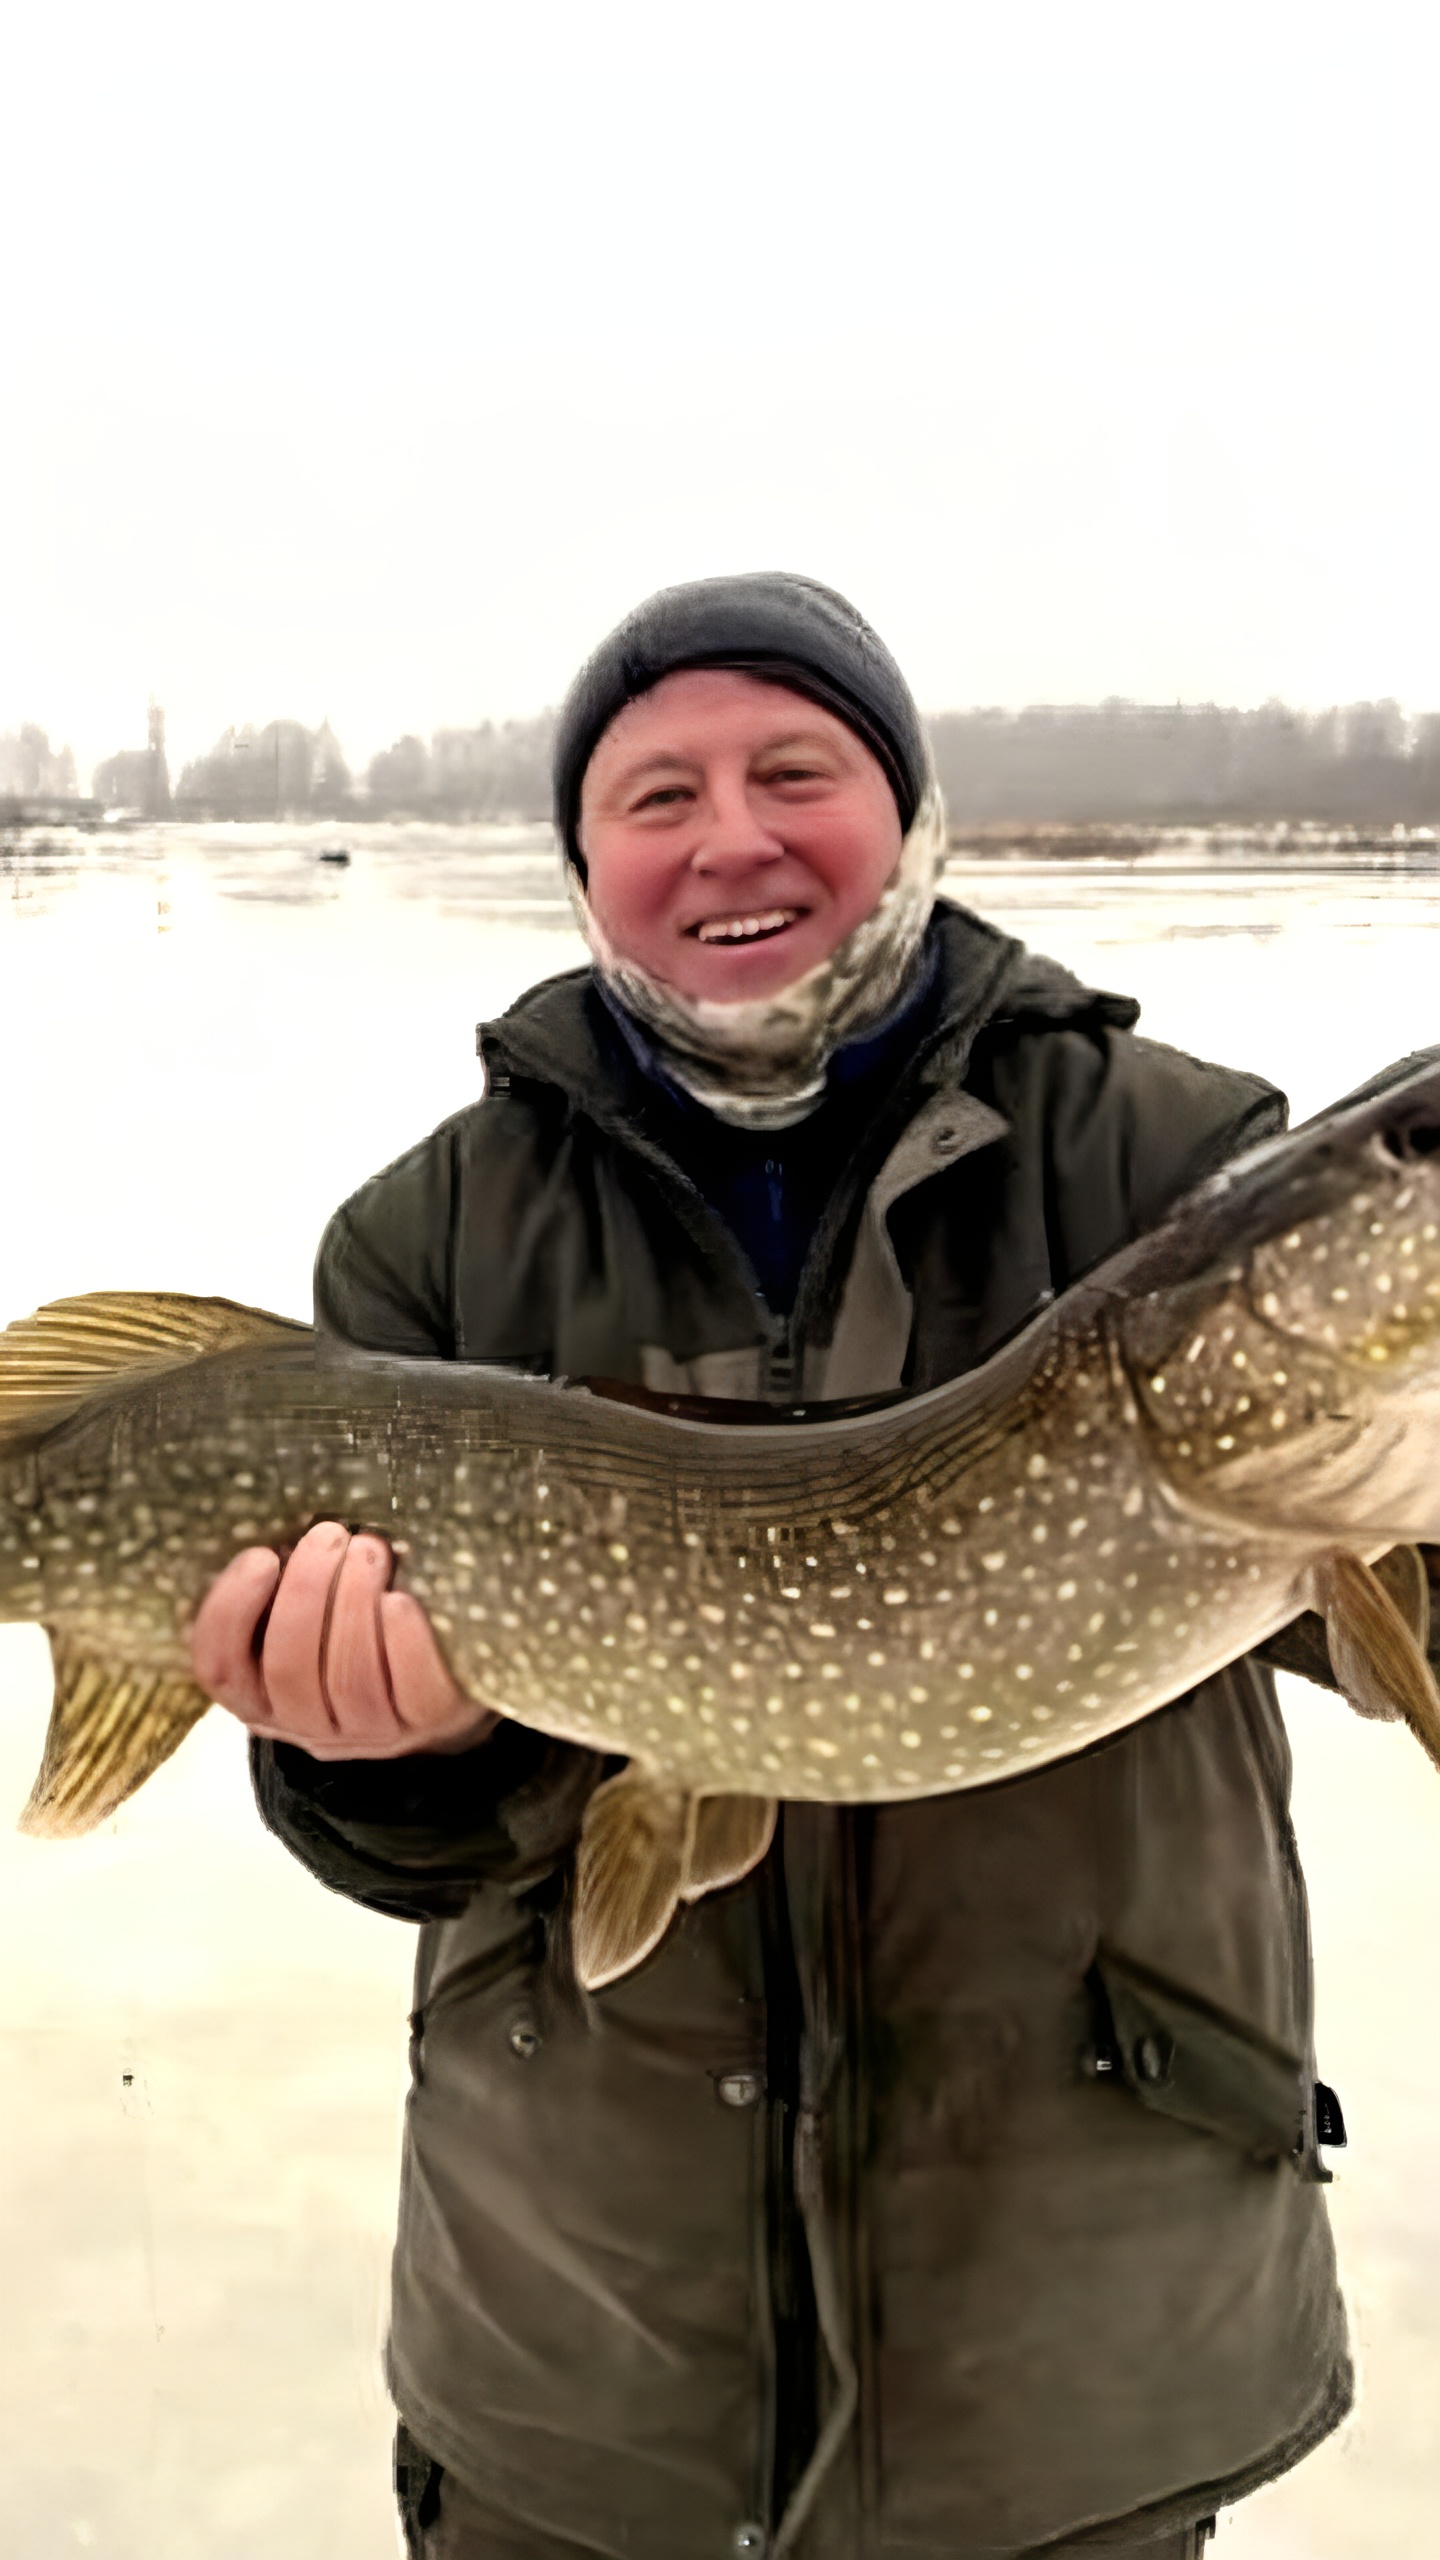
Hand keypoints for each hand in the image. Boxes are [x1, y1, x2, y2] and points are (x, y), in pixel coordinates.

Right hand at [191, 1521, 497, 1759]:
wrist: (435, 1686)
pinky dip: (404, 1641)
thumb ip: (280, 1583)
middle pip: (288, 1670)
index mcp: (258, 1695)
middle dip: (306, 1593)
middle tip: (329, 1534)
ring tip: (369, 1549)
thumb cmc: (352, 1626)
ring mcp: (367, 1732)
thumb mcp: (305, 1610)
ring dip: (354, 1604)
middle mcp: (305, 1725)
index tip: (261, 1555)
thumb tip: (270, 1515)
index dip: (231, 1611)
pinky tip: (401, 1599)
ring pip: (348, 1681)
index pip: (219, 1668)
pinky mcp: (425, 1723)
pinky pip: (411, 1690)